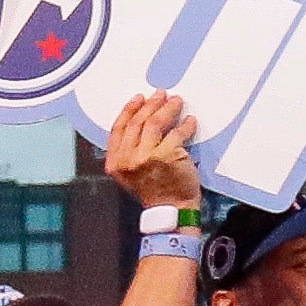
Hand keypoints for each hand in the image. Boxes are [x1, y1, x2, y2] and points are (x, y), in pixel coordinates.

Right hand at [103, 92, 205, 211]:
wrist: (171, 210)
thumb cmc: (155, 191)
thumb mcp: (130, 173)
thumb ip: (129, 150)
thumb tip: (141, 120)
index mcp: (115, 162)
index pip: (118, 128)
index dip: (129, 110)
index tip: (139, 98)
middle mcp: (128, 159)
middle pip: (137, 122)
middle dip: (150, 105)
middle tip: (161, 95)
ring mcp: (147, 157)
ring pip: (155, 122)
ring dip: (167, 108)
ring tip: (176, 102)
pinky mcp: (167, 155)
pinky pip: (177, 133)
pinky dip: (185, 125)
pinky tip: (190, 121)